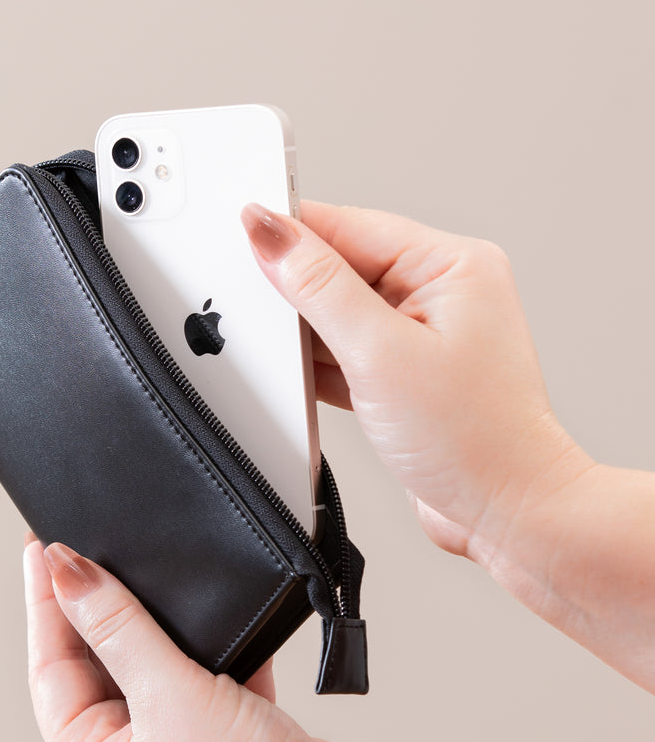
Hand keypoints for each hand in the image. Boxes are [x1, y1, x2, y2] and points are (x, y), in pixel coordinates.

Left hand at [24, 535, 383, 741]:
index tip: (43, 548)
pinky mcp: (222, 732)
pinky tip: (203, 604)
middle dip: (92, 607)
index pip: (50, 670)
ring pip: (147, 665)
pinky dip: (204, 640)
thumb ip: (117, 626)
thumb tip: (68, 573)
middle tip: (79, 547)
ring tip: (130, 565)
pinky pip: (199, 672)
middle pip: (95, 665)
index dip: (45, 605)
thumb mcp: (166, 692)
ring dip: (146, 620)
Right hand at [241, 202, 591, 558]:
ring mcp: (423, 334)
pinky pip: (347, 351)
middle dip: (295, 291)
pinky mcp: (406, 373)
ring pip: (338, 314)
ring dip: (307, 336)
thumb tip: (271, 233)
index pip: (348, 226)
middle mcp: (440, 292)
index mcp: (449, 264)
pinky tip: (306, 380)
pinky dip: (320, 365)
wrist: (504, 514)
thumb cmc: (473, 439)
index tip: (238, 235)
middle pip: (339, 269)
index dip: (289, 232)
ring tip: (298, 362)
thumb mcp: (380, 353)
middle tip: (259, 312)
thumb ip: (318, 288)